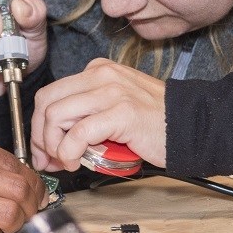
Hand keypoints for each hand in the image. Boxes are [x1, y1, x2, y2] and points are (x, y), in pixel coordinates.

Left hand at [31, 58, 165, 171]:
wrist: (193, 125)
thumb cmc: (155, 121)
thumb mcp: (114, 107)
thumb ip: (85, 116)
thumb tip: (54, 144)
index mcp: (97, 71)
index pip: (51, 93)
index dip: (39, 124)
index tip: (43, 148)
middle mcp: (101, 75)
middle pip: (47, 102)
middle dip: (40, 135)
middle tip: (48, 159)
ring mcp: (111, 92)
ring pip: (57, 116)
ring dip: (53, 146)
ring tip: (66, 161)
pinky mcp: (121, 113)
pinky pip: (79, 133)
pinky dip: (69, 151)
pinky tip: (76, 162)